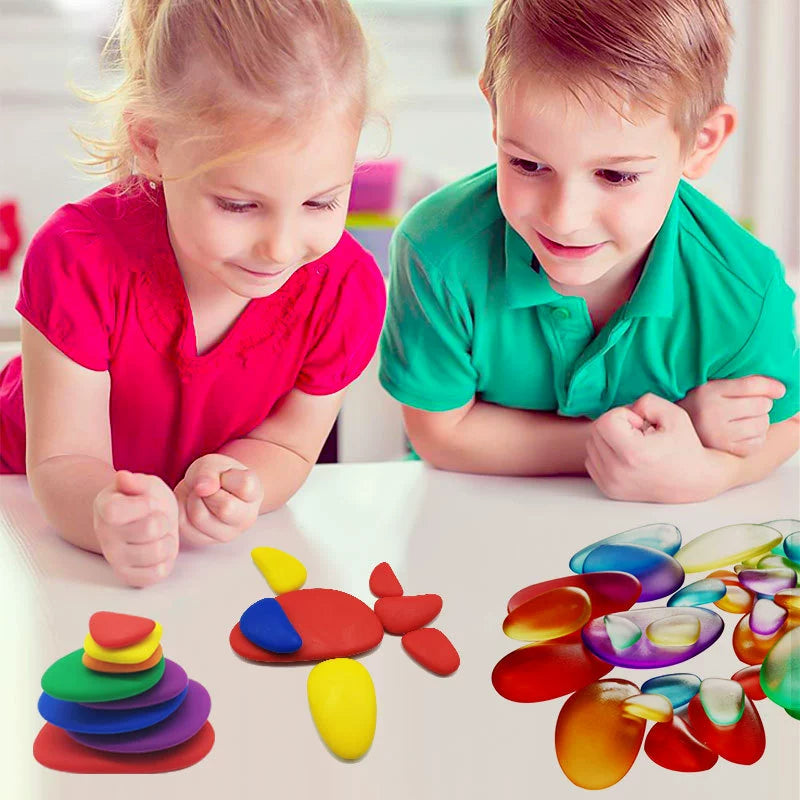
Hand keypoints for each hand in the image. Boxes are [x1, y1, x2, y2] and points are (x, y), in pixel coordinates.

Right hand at [93, 470, 179, 586]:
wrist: (143, 521)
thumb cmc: (144, 500)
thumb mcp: (145, 484)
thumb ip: (136, 482)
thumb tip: (123, 478)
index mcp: (105, 508)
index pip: (115, 511)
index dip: (143, 505)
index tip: (150, 502)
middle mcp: (105, 535)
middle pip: (150, 529)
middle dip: (163, 520)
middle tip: (158, 518)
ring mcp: (115, 558)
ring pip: (158, 552)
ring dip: (168, 540)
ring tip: (160, 534)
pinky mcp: (129, 576)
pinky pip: (158, 573)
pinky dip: (167, 560)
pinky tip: (159, 549)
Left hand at [174, 454, 263, 546]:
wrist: (207, 491)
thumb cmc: (216, 477)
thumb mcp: (213, 464)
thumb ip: (209, 472)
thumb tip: (203, 488)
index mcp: (255, 494)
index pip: (245, 486)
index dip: (227, 477)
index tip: (224, 476)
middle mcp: (246, 518)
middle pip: (225, 508)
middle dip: (209, 491)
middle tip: (208, 488)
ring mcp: (227, 534)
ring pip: (200, 517)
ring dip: (192, 499)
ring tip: (198, 495)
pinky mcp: (204, 540)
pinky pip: (184, 524)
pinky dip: (181, 508)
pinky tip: (191, 505)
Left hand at [585, 394, 736, 502]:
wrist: (694, 482)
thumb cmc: (685, 446)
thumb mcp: (674, 415)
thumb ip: (646, 402)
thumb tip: (626, 410)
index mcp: (634, 454)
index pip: (605, 421)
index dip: (622, 414)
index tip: (641, 424)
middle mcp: (618, 471)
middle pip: (595, 431)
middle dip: (615, 424)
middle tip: (638, 432)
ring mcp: (611, 483)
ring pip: (591, 445)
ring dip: (608, 438)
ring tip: (633, 443)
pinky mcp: (608, 490)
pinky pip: (591, 461)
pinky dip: (604, 453)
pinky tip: (625, 455)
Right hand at [678, 376, 783, 455]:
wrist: (673, 433)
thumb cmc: (701, 406)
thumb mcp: (714, 387)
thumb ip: (744, 383)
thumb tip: (780, 390)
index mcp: (708, 392)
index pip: (752, 385)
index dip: (771, 386)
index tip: (780, 389)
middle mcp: (711, 413)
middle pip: (762, 404)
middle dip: (762, 404)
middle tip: (748, 406)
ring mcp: (718, 434)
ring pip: (762, 424)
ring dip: (760, 421)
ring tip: (745, 420)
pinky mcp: (724, 451)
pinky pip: (757, 442)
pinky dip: (756, 437)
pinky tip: (743, 433)